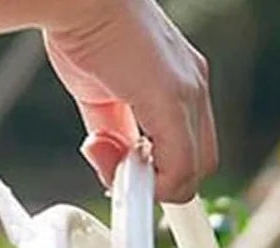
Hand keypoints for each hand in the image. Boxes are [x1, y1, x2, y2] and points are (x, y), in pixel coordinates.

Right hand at [45, 0, 216, 202]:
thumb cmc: (81, 30)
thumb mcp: (99, 95)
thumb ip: (114, 132)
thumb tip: (115, 162)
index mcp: (180, 79)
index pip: (189, 147)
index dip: (162, 172)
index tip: (130, 176)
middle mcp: (193, 85)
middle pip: (198, 166)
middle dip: (159, 182)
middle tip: (119, 174)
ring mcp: (188, 92)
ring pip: (190, 173)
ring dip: (151, 185)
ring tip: (113, 166)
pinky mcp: (173, 101)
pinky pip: (178, 170)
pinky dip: (152, 185)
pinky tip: (119, 168)